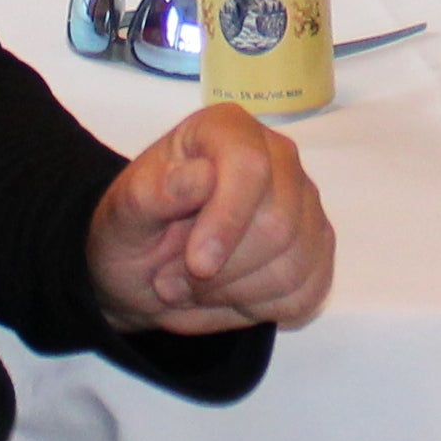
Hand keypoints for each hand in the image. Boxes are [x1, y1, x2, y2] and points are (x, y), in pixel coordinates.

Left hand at [88, 101, 338, 333]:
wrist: (147, 272)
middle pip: (278, 226)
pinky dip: (258, 310)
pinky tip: (228, 296)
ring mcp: (305, 205)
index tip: (197, 264)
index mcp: (228, 130)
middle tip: (172, 283)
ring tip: (194, 289)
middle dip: (222, 271)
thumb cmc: (135, 232)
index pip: (249, 167)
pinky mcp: (317, 250)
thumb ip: (152, 192)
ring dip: (234, 295)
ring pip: (293, 268)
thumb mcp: (122, 214)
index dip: (227, 221)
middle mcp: (279, 158)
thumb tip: (200, 177)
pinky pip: (305, 294)